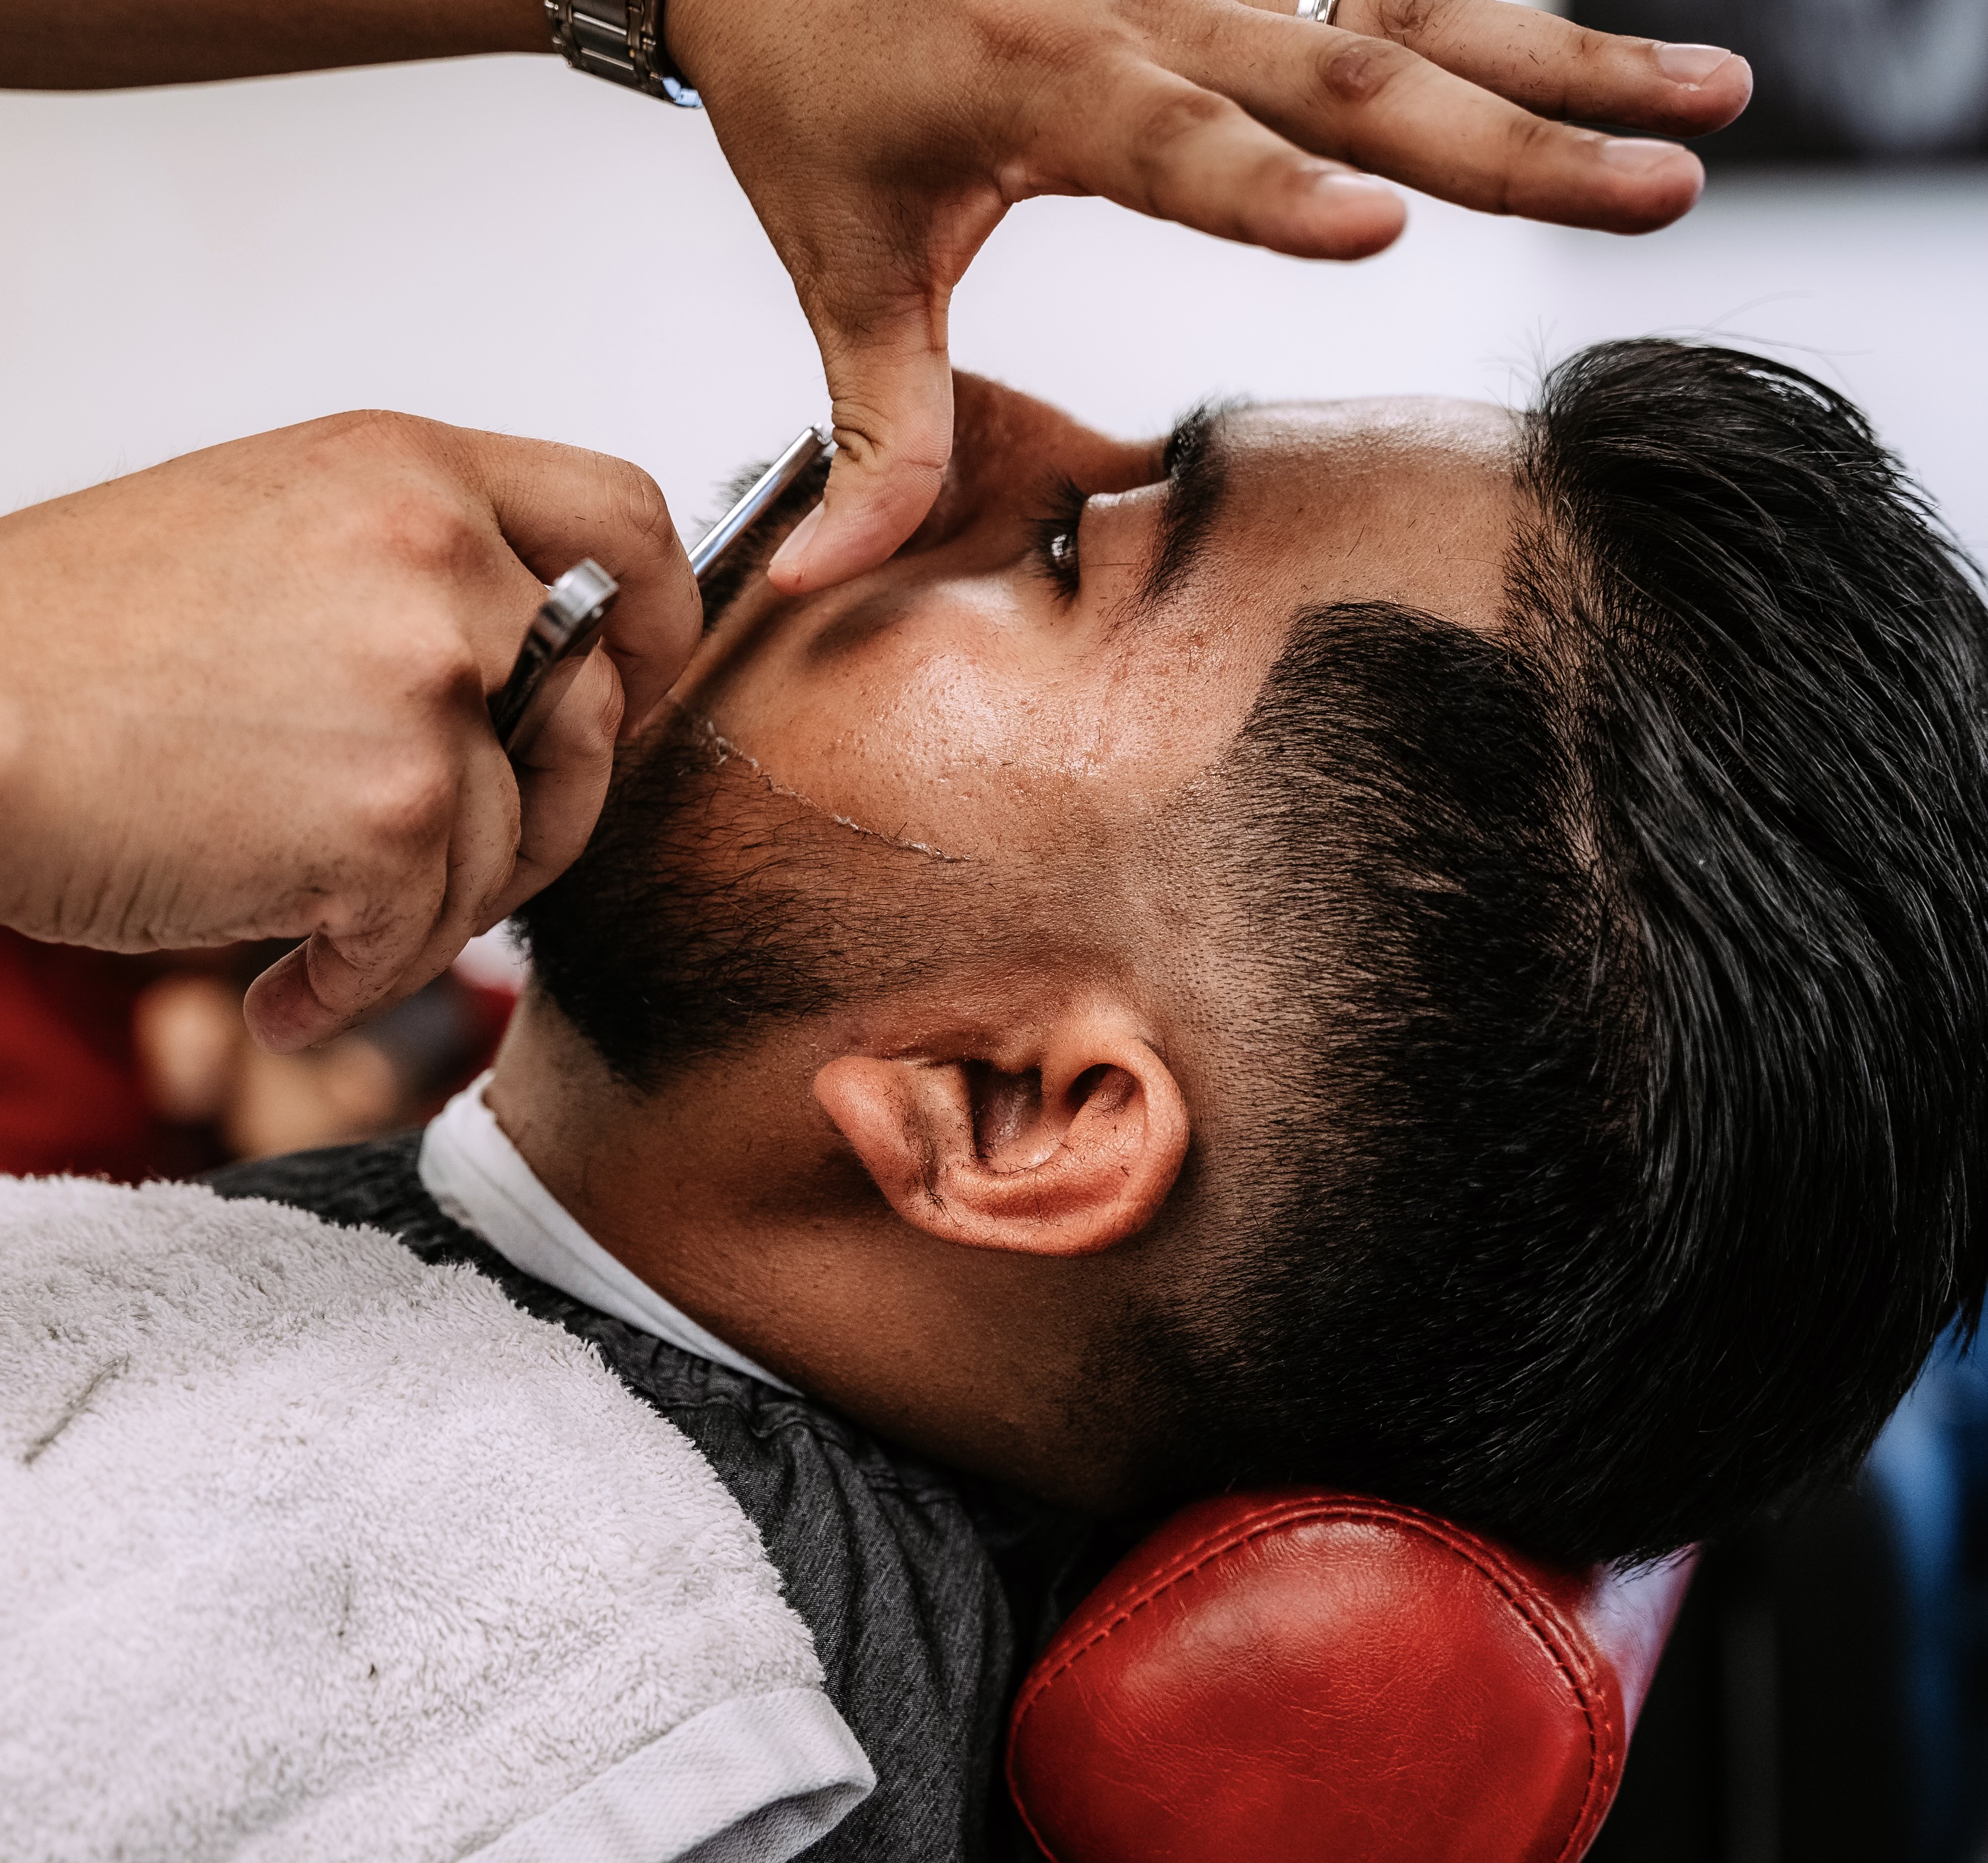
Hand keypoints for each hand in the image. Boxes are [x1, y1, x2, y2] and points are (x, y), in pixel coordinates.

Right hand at [0, 412, 700, 1050]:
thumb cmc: (79, 645)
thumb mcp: (280, 535)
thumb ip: (428, 576)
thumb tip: (547, 668)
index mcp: (412, 474)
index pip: (626, 522)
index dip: (658, 622)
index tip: (634, 685)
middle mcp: (440, 565)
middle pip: (594, 715)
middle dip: (543, 809)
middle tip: (451, 856)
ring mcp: (423, 692)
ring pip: (512, 846)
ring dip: (425, 911)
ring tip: (321, 921)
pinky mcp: (389, 817)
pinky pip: (432, 934)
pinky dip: (359, 980)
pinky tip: (289, 988)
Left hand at [666, 0, 1752, 592]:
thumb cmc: (811, 97)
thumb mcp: (842, 268)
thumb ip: (871, 436)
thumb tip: (820, 586)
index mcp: (1044, 82)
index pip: (1175, 141)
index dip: (1271, 189)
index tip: (1383, 224)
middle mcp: (1142, 2)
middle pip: (1352, 69)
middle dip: (1519, 137)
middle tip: (1665, 190)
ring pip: (1407, 5)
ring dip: (1564, 55)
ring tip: (1713, 102)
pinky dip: (1497, 1)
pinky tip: (1611, 44)